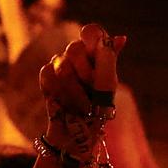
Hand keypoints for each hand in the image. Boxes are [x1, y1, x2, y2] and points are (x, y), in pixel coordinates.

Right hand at [38, 24, 124, 159]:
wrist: (78, 136)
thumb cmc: (98, 111)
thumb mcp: (108, 87)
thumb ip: (109, 61)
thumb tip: (120, 38)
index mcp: (97, 55)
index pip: (91, 32)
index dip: (92, 38)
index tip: (96, 51)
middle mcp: (78, 56)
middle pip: (75, 48)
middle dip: (85, 73)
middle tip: (92, 91)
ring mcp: (61, 65)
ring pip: (61, 63)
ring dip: (74, 90)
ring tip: (82, 105)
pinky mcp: (46, 77)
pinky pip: (47, 74)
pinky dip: (59, 93)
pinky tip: (64, 103)